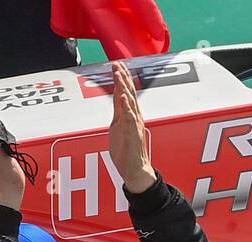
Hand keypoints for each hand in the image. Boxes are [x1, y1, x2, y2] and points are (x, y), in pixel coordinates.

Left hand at [108, 62, 156, 193]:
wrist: (135, 168)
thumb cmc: (126, 151)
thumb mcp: (118, 129)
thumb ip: (118, 115)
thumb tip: (116, 103)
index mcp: (129, 115)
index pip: (124, 93)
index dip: (121, 79)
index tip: (117, 66)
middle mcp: (133, 116)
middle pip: (128, 93)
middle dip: (122, 78)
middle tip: (117, 64)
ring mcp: (134, 124)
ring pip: (129, 102)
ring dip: (124, 88)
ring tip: (119, 75)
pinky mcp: (133, 133)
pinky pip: (130, 117)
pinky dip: (126, 106)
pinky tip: (123, 97)